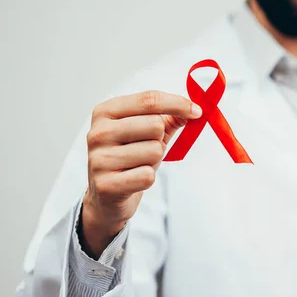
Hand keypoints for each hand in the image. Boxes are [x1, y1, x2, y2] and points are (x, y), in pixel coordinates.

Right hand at [80, 90, 200, 257]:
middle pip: (155, 125)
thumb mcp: (146, 133)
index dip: (178, 104)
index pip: (149, 100)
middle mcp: (98, 133)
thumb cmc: (129, 158)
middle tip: (147, 149)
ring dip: (154, 160)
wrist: (107, 196)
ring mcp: (99, 159)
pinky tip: (134, 180)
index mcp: (105, 112)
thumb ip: (168, 117)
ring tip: (138, 165)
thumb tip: (194, 108)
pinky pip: (148, 176)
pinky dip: (148, 179)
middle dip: (160, 139)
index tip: (197, 111)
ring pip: (154, 151)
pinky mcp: (106, 185)